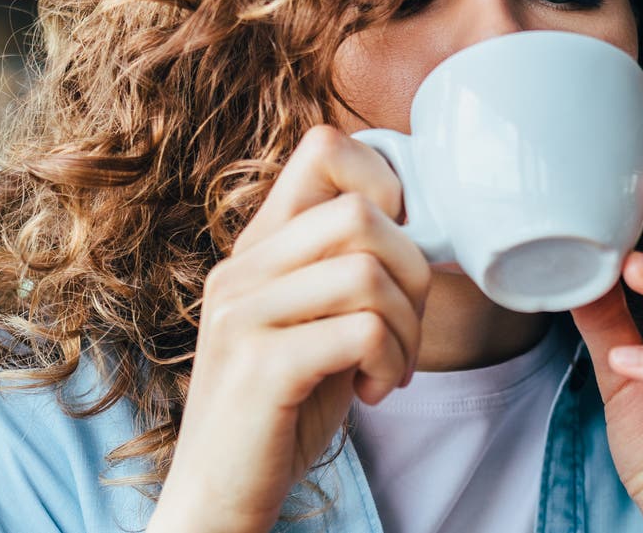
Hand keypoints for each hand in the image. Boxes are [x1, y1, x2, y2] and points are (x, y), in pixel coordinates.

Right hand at [156, 126, 432, 532]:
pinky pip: (362, 330)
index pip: (325, 148)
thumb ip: (344, 271)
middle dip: (413, 273)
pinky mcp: (261, 366)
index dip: (387, 185)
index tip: (398, 255)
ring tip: (390, 367)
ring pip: (368, 270)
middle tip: (404, 330)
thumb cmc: (281, 410)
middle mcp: (243, 269)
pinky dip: (391, 363)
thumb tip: (422, 227)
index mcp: (258, 248)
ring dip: (407, 329)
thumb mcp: (312, 324)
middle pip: (362, 212)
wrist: (220, 494)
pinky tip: (373, 391)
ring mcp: (245, 315)